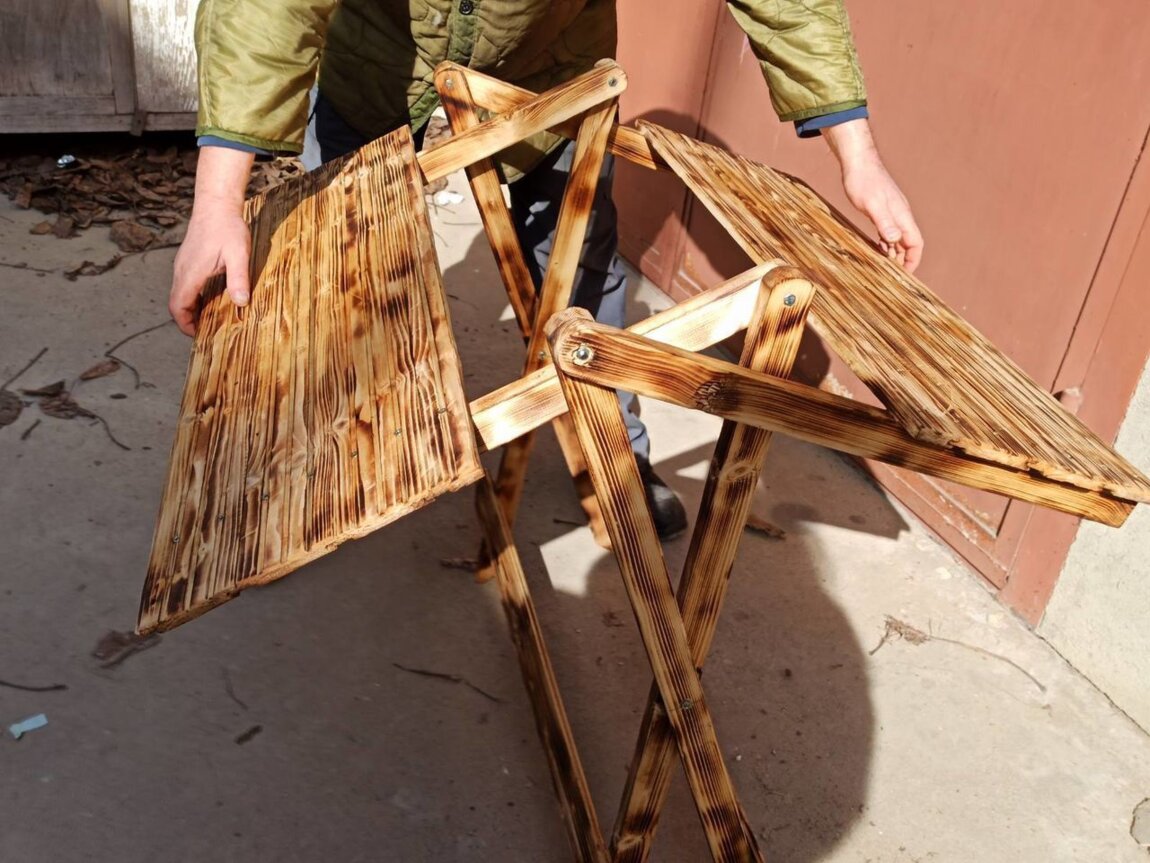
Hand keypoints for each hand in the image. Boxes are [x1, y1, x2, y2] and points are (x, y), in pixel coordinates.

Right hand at [169, 147, 255, 335]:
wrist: (216, 204)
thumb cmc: (228, 228)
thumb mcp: (238, 255)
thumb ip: (239, 278)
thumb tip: (241, 303)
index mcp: (191, 274)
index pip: (178, 307)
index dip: (185, 325)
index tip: (199, 335)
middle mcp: (182, 271)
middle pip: (176, 304)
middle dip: (189, 320)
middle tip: (208, 332)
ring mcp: (183, 264)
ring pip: (180, 294)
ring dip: (191, 308)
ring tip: (210, 319)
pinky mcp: (188, 259)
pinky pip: (185, 284)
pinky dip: (193, 297)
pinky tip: (211, 298)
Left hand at [822, 119, 923, 272]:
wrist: (858, 162)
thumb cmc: (863, 181)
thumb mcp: (872, 204)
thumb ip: (884, 222)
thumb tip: (895, 239)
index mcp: (902, 216)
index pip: (915, 243)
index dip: (913, 260)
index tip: (906, 275)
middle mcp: (900, 215)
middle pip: (909, 243)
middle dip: (904, 260)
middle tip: (893, 277)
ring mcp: (892, 212)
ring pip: (898, 238)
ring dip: (894, 253)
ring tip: (885, 268)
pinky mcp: (882, 209)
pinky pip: (888, 231)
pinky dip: (885, 243)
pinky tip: (878, 249)